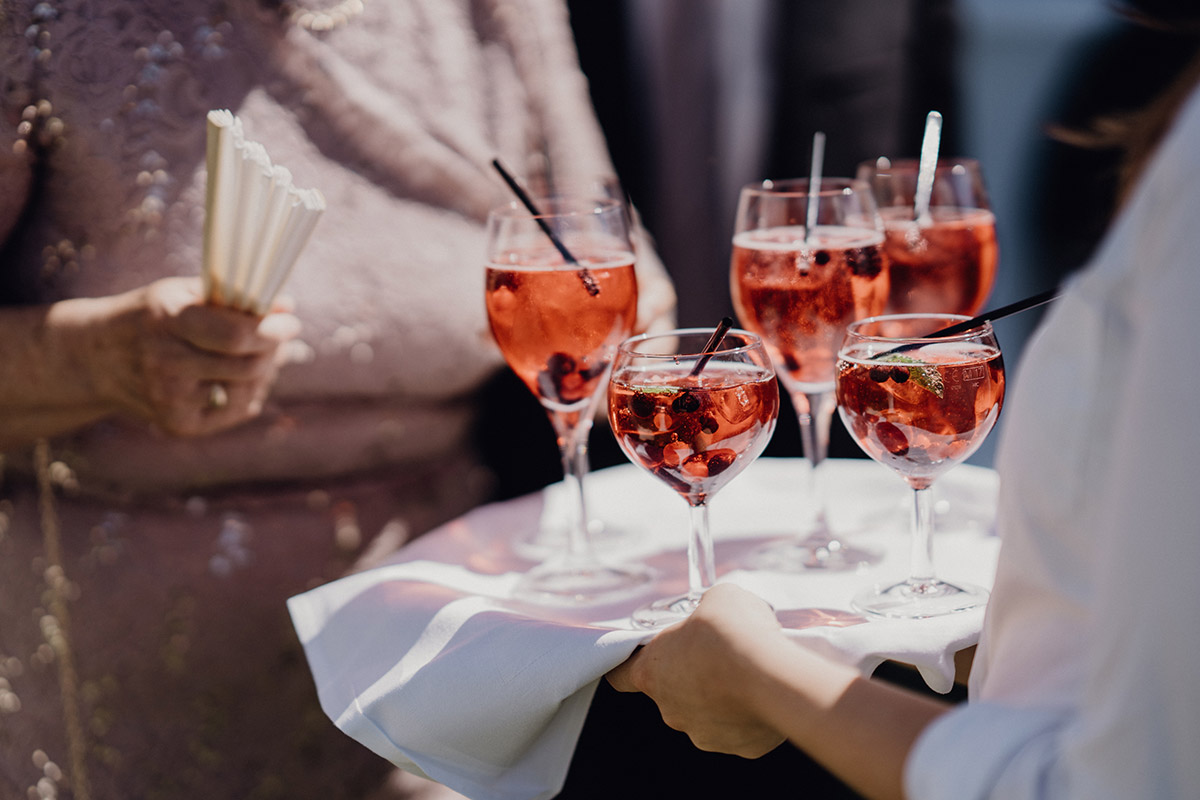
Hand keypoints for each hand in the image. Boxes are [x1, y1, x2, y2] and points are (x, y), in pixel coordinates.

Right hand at [88, 276, 299, 436]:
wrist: (98, 358)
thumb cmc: (153, 318)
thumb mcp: (183, 294)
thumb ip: (235, 298)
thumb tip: (287, 307)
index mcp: (165, 321)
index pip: (234, 336)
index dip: (272, 331)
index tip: (291, 322)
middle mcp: (164, 363)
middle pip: (247, 365)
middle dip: (272, 350)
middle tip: (277, 338)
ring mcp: (168, 399)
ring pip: (248, 389)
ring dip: (263, 371)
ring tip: (254, 355)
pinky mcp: (176, 424)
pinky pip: (237, 410)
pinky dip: (248, 393)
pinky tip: (235, 378)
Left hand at [607, 584, 787, 757]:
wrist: (774, 675)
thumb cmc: (733, 633)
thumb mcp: (715, 598)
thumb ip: (705, 609)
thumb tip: (717, 613)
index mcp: (651, 672)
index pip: (621, 675)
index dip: (633, 661)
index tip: (646, 653)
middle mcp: (670, 710)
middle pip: (671, 693)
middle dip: (691, 675)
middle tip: (717, 654)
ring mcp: (703, 734)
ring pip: (707, 713)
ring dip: (721, 696)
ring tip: (746, 673)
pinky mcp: (739, 748)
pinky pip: (741, 728)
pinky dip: (750, 712)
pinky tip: (764, 692)